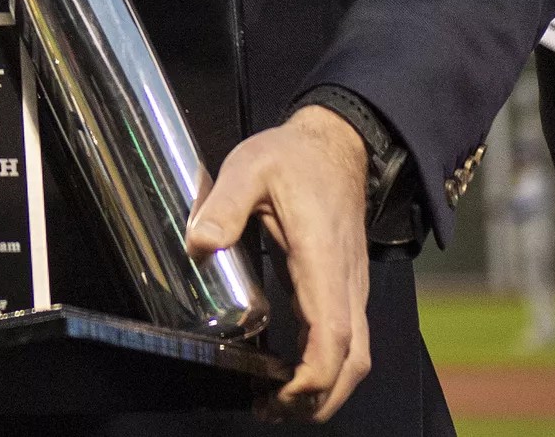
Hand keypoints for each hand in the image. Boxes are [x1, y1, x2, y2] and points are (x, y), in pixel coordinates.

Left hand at [186, 105, 370, 422]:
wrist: (336, 145)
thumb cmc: (292, 157)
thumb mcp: (250, 167)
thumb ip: (225, 203)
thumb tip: (199, 243)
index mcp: (322, 259)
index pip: (332, 334)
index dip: (314, 375)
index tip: (281, 394)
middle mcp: (345, 283)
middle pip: (351, 361)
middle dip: (319, 398)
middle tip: (270, 411)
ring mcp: (350, 288)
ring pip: (354, 357)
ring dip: (325, 390)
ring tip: (276, 404)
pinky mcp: (344, 289)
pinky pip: (346, 341)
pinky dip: (326, 368)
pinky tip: (291, 376)